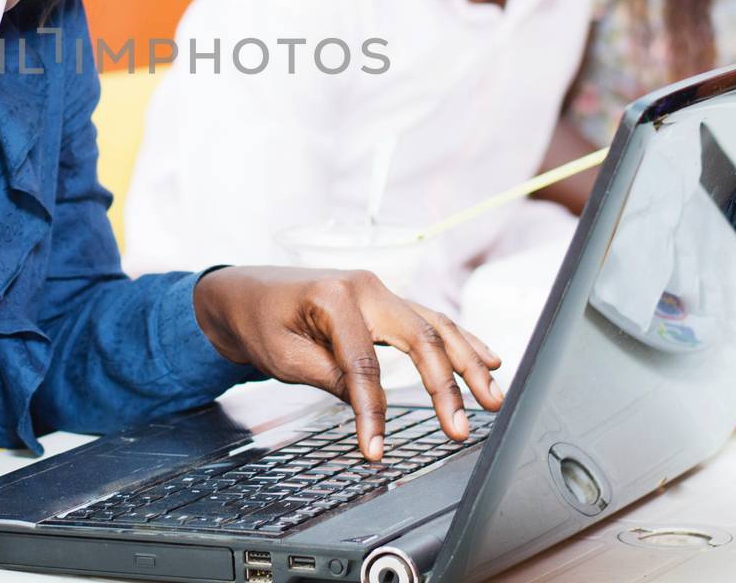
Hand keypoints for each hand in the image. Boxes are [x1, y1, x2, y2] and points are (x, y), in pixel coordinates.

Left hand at [192, 267, 502, 460]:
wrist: (243, 292)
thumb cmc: (258, 319)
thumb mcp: (282, 355)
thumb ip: (328, 376)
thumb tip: (367, 407)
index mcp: (335, 296)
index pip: (365, 363)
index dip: (372, 411)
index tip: (375, 449)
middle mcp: (365, 286)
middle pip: (419, 337)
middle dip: (446, 386)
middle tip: (461, 428)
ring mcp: (378, 290)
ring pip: (435, 325)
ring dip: (468, 362)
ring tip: (492, 397)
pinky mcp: (383, 302)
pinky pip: (430, 320)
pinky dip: (461, 340)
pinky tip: (488, 358)